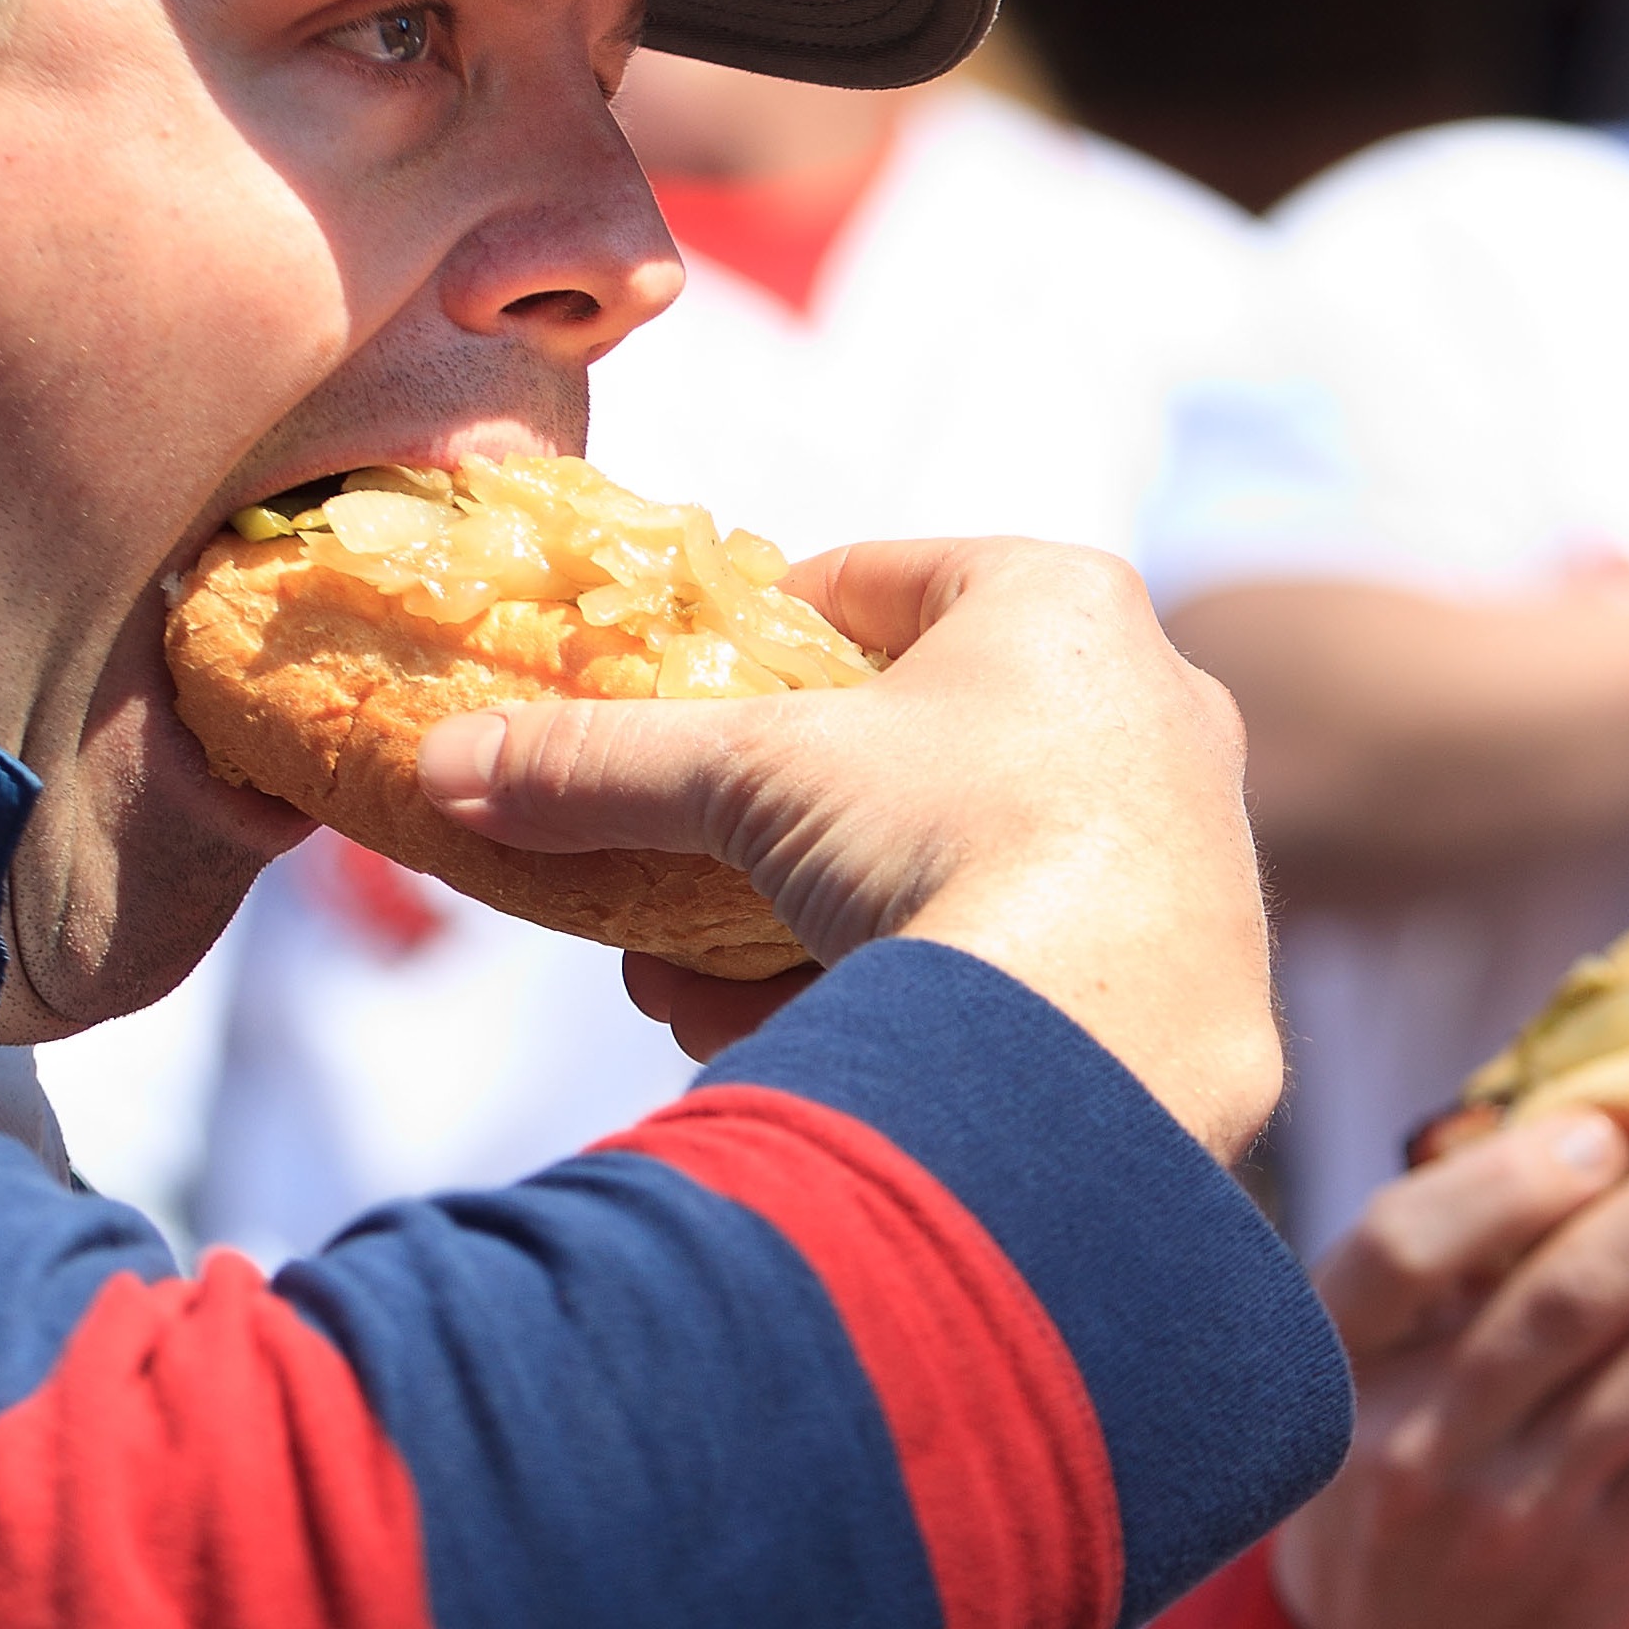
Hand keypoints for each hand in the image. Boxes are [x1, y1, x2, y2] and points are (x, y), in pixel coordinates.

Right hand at [417, 541, 1278, 1163]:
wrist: (1110, 1048)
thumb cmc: (947, 839)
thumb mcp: (747, 780)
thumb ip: (598, 763)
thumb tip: (448, 763)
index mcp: (1061, 602)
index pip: (878, 581)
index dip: (755, 633)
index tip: (673, 691)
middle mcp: (1145, 706)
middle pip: (902, 743)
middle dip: (760, 825)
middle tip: (665, 874)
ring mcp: (1175, 845)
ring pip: (941, 864)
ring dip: (797, 924)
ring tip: (689, 988)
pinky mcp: (1181, 972)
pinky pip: (1000, 955)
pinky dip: (885, 989)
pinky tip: (781, 1038)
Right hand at [1276, 1087, 1628, 1628]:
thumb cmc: (1392, 1461)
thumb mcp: (1364, 1370)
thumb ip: (1447, 1268)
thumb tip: (1605, 1108)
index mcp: (1337, 1364)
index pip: (1399, 1252)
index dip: (1503, 1185)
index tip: (1604, 1124)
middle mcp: (1413, 1440)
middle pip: (1562, 1302)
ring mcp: (1512, 1508)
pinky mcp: (1604, 1553)